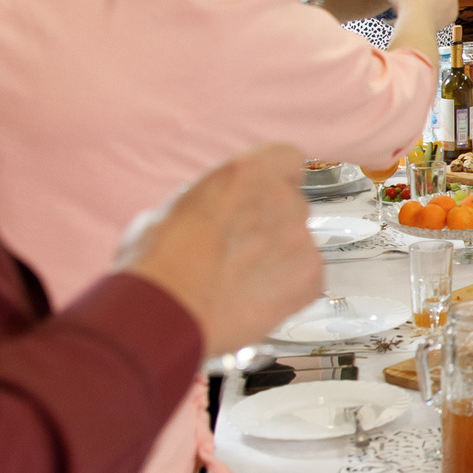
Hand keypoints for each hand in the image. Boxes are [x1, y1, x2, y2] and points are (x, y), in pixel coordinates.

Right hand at [124, 145, 324, 358]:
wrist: (169, 312)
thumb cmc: (160, 264)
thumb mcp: (172, 210)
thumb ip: (210, 203)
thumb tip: (210, 212)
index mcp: (248, 173)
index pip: (286, 159)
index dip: (274, 180)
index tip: (263, 196)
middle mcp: (282, 199)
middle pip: (291, 205)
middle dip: (272, 224)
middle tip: (242, 249)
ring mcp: (301, 238)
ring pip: (299, 243)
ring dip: (280, 257)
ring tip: (242, 280)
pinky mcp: (311, 277)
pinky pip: (308, 278)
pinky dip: (290, 288)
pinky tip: (257, 298)